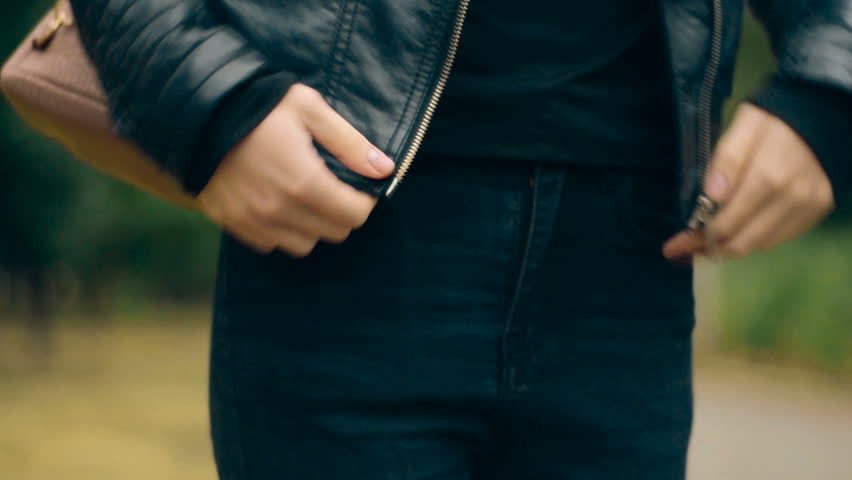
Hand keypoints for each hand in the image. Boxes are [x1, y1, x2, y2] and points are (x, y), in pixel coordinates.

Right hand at [198, 84, 393, 256]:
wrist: (197, 110)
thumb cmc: (259, 104)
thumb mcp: (310, 110)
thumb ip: (350, 143)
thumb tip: (385, 169)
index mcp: (304, 182)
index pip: (354, 215)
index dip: (364, 201)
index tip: (359, 185)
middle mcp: (279, 210)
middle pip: (333, 232)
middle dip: (342, 212)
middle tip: (334, 187)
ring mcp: (253, 220)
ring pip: (304, 244)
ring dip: (313, 225)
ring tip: (307, 196)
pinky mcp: (232, 223)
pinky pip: (271, 243)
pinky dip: (282, 230)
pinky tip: (280, 203)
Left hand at [663, 103, 834, 262]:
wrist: (823, 114)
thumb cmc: (775, 118)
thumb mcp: (744, 125)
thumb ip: (727, 160)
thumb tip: (712, 197)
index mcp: (768, 177)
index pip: (727, 223)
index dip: (698, 238)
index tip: (675, 245)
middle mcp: (792, 198)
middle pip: (743, 241)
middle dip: (710, 248)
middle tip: (686, 248)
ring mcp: (808, 207)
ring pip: (761, 244)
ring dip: (731, 247)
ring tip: (707, 242)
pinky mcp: (817, 211)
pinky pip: (781, 237)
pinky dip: (756, 239)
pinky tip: (738, 230)